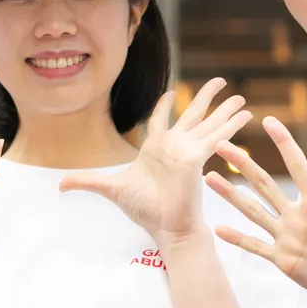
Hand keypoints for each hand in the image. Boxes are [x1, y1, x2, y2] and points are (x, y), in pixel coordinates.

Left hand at [61, 78, 250, 246]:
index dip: (165, 105)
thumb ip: (86, 181)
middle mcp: (175, 146)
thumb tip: (59, 185)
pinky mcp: (198, 157)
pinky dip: (231, 125)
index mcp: (156, 149)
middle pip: (192, 114)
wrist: (164, 227)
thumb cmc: (143, 210)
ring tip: (242, 96)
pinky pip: (216, 136)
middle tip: (220, 80)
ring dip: (225, 108)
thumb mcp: (110, 188)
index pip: (161, 120)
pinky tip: (246, 114)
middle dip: (206, 97)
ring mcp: (189, 150)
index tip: (170, 93)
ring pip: (209, 122)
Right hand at [209, 120, 306, 307]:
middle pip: (263, 183)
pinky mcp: (282, 259)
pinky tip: (217, 228)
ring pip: (253, 210)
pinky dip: (237, 238)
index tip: (268, 120)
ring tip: (209, 177)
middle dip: (243, 164)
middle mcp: (296, 214)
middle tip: (221, 144)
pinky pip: (255, 246)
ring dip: (231, 195)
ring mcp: (286, 236)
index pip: (296, 165)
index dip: (283, 143)